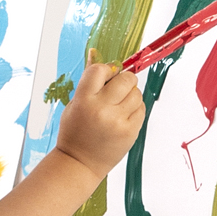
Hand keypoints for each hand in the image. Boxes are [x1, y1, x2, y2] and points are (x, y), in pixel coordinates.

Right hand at [56, 62, 145, 178]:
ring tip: (118, 107)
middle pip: (126, 79)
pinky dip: (135, 109)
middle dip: (124, 80)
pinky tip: (123, 117)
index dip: (106, 70)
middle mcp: (102, 109)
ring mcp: (118, 121)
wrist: (79, 163)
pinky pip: (141, 108)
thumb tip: (95, 52)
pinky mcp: (130, 131)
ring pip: (136, 93)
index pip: (100, 70)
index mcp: (84, 100)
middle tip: (117, 90)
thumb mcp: (75, 104)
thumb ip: (88, 81)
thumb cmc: (75, 133)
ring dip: (130, 95)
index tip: (106, 77)